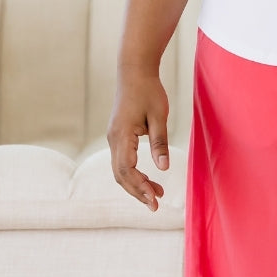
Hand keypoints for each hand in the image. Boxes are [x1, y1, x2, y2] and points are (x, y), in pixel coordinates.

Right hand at [107, 69, 169, 210]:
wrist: (134, 71)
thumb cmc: (149, 90)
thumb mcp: (159, 115)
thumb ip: (160, 142)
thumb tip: (163, 168)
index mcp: (122, 135)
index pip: (127, 170)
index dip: (140, 186)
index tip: (155, 199)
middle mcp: (113, 139)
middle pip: (121, 175)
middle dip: (138, 191)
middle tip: (156, 205)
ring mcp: (113, 137)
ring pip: (120, 170)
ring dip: (136, 183)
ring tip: (156, 194)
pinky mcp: (117, 135)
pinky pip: (122, 160)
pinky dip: (133, 173)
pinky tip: (147, 177)